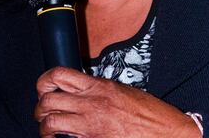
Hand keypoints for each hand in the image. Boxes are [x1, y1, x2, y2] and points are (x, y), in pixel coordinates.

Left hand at [35, 67, 201, 137]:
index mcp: (99, 87)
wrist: (168, 133)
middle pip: (48, 101)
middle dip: (41, 108)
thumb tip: (77, 93)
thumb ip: (97, 90)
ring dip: (45, 127)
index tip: (44, 88)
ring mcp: (91, 126)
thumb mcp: (122, 91)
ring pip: (50, 123)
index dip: (44, 81)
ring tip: (50, 131)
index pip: (59, 75)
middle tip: (44, 113)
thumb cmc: (151, 114)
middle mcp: (92, 105)